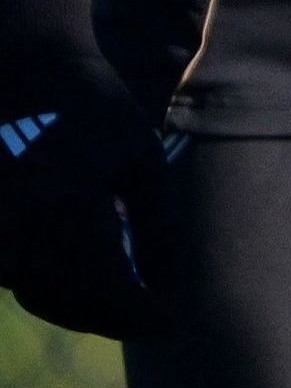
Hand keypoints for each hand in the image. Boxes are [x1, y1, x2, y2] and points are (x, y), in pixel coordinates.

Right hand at [0, 0, 156, 338]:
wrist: (18, 66)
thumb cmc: (91, 110)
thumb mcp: (141, 167)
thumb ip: (157, 234)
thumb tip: (168, 290)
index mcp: (67, 219)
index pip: (113, 299)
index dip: (149, 318)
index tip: (176, 321)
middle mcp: (19, 235)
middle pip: (72, 305)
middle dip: (116, 314)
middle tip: (151, 310)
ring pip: (38, 292)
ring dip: (81, 300)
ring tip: (121, 286)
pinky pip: (14, 273)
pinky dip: (49, 278)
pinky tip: (80, 261)